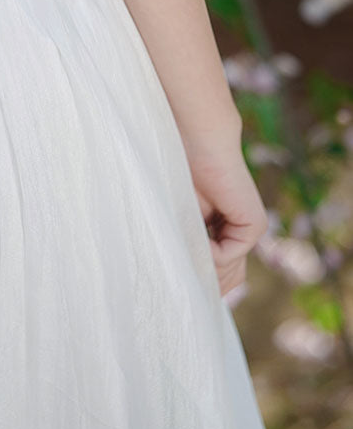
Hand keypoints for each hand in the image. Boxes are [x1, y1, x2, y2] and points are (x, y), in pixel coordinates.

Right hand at [183, 136, 269, 296]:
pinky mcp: (254, 225)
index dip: (201, 283)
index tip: (175, 288)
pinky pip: (228, 255)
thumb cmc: (178, 168)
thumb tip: (186, 283)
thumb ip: (189, 245)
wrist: (196, 140)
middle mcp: (240, 232)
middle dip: (203, 285)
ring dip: (203, 271)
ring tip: (178, 261)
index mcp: (221, 229)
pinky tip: (193, 239)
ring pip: (230, 272)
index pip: (220, 272)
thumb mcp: (179, 219)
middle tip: (174, 285)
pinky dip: (207, 253)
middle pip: (227, 278)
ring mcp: (249, 230)